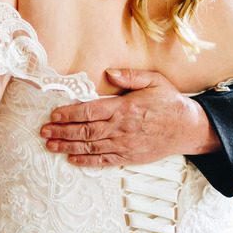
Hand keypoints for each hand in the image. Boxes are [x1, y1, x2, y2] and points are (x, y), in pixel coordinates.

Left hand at [40, 70, 219, 167]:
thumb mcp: (154, 80)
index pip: (90, 111)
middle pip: (85, 131)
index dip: (69, 114)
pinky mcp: (129, 156)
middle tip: (43, 132)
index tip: (53, 115)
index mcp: (125, 107)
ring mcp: (125, 144)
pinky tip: (72, 159)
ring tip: (50, 146)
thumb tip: (108, 72)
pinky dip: (86, 161)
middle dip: (61, 132)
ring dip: (68, 147)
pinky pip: (104, 160)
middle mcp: (122, 128)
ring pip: (90, 147)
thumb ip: (130, 76)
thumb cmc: (170, 102)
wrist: (189, 128)